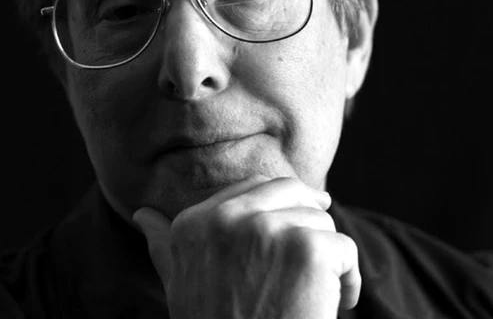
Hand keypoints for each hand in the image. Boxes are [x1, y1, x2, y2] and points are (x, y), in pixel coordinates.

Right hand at [133, 176, 360, 318]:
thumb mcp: (180, 283)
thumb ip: (165, 245)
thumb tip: (142, 215)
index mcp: (194, 222)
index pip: (253, 187)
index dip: (283, 204)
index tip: (300, 225)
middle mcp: (226, 218)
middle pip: (291, 192)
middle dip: (310, 222)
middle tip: (316, 261)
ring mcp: (268, 230)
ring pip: (321, 220)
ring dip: (330, 258)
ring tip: (320, 294)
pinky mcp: (307, 249)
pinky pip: (345, 248)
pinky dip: (350, 280)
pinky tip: (336, 304)